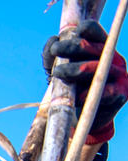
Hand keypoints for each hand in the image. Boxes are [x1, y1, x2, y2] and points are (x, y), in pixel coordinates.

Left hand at [43, 19, 127, 143]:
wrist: (82, 118)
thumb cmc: (70, 91)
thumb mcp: (57, 72)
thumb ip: (52, 58)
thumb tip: (52, 41)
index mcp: (101, 50)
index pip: (95, 33)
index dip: (84, 30)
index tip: (71, 33)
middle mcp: (112, 59)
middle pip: (94, 47)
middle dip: (73, 47)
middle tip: (56, 50)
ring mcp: (119, 75)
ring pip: (98, 67)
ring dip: (77, 68)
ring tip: (58, 72)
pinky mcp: (120, 94)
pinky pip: (106, 92)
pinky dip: (89, 93)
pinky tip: (77, 96)